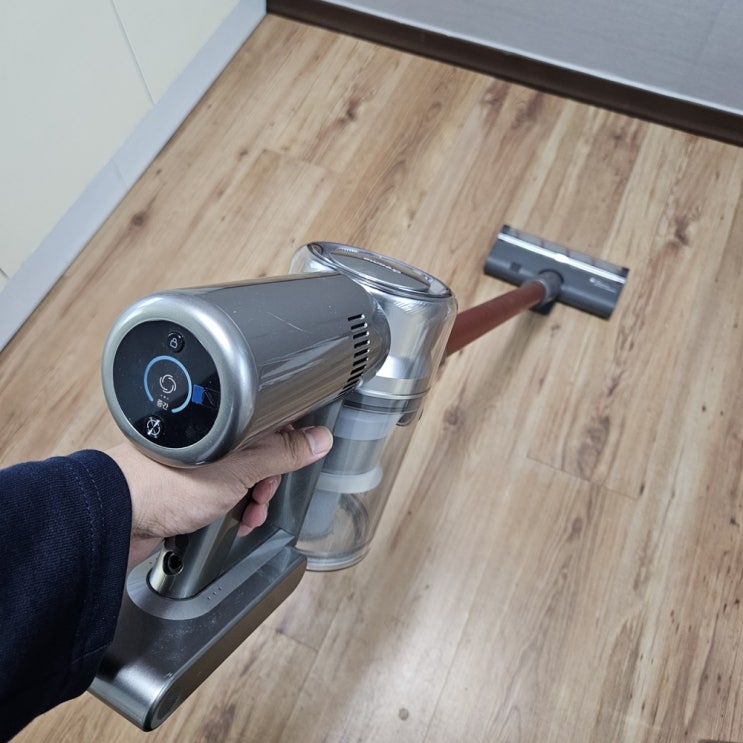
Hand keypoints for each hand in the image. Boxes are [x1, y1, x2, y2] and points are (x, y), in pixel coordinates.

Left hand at [106, 426, 332, 565]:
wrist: (117, 516)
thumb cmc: (166, 484)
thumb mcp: (240, 468)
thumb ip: (282, 452)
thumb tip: (319, 438)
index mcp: (226, 421)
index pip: (272, 418)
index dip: (291, 438)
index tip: (301, 455)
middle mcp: (213, 439)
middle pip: (260, 452)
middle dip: (269, 479)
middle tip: (263, 494)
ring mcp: (199, 464)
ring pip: (242, 477)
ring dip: (252, 499)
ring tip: (244, 516)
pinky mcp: (187, 487)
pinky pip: (223, 495)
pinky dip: (232, 510)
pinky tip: (229, 523)